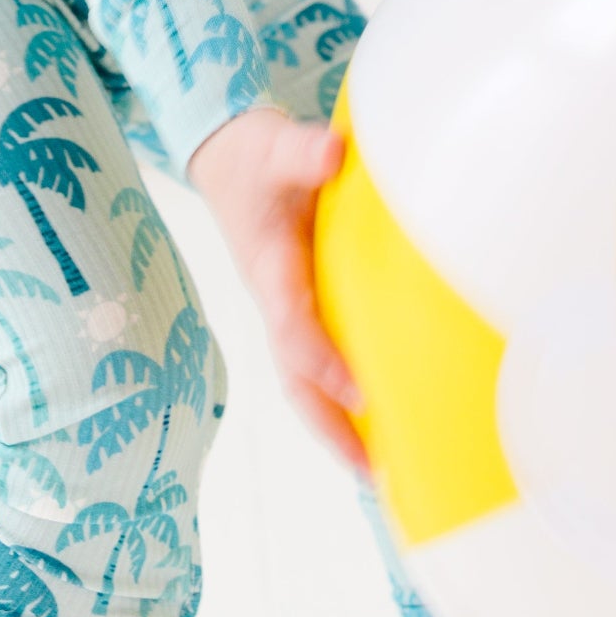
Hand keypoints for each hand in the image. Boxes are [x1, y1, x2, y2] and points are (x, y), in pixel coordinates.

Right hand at [186, 107, 370, 476]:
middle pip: (295, 377)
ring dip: (338, 424)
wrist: (231, 160)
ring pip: (306, 379)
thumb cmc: (256, 157)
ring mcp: (290, 308)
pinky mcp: (305, 305)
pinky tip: (385, 415)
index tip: (358, 390)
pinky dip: (347, 395)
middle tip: (372, 470)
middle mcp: (279, 299)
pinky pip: (323, 359)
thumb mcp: (273, 146)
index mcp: (270, 267)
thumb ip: (300, 152)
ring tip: (384, 468)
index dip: (320, 359)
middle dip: (328, 426)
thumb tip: (331, 153)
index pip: (292, 323)